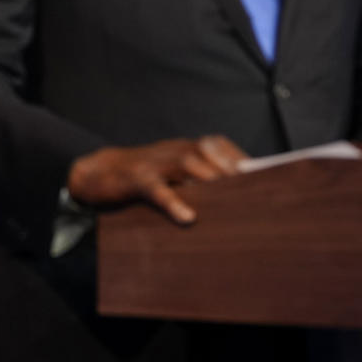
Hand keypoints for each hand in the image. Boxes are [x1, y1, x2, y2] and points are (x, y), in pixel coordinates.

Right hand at [67, 136, 247, 224]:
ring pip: (186, 162)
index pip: (217, 144)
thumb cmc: (140, 179)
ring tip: (231, 197)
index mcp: (182, 147)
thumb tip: (233, 198)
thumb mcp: (169, 174)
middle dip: (230, 167)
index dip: (239, 156)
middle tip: (253, 188)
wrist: (97, 173)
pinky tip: (187, 217)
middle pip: (206, 150)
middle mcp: (171, 150)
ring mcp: (153, 163)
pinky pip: (156, 189)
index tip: (264, 173)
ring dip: (210, 177)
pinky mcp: (135, 179)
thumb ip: (195, 180)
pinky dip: (173, 201)